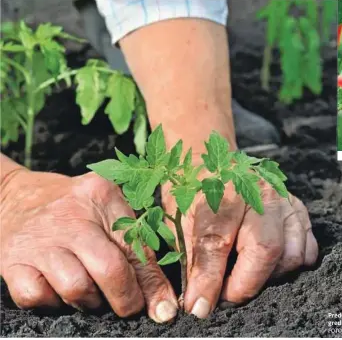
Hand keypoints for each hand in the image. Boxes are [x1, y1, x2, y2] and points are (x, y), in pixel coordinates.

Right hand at [0, 169, 177, 322]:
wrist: (15, 196)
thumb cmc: (74, 208)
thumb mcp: (110, 212)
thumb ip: (138, 250)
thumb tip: (162, 303)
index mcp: (102, 198)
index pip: (137, 248)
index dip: (152, 285)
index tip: (162, 310)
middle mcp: (71, 217)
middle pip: (109, 269)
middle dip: (125, 299)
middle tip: (128, 306)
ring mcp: (40, 240)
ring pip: (76, 288)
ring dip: (89, 302)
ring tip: (91, 292)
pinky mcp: (12, 261)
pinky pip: (37, 297)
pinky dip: (52, 302)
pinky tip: (59, 289)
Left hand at [162, 179, 317, 317]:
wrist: (214, 163)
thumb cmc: (193, 193)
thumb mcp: (179, 221)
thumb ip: (191, 260)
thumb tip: (198, 304)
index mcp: (221, 190)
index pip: (217, 242)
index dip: (209, 281)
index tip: (200, 307)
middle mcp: (258, 192)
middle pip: (266, 249)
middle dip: (245, 284)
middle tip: (225, 295)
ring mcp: (283, 200)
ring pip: (291, 254)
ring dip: (268, 277)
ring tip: (246, 275)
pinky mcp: (299, 209)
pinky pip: (307, 249)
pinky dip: (290, 265)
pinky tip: (268, 265)